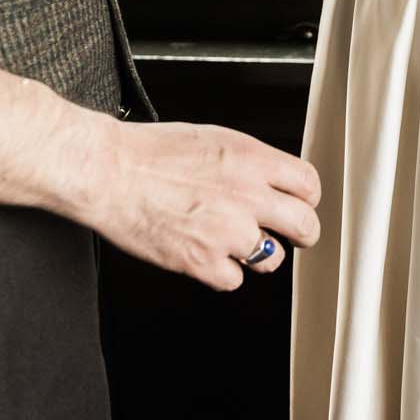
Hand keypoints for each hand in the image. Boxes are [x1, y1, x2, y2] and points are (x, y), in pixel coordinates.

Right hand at [87, 117, 320, 290]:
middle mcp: (248, 196)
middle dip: (301, 233)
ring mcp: (228, 232)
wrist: (110, 172)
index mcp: (252, 159)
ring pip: (272, 260)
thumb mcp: (214, 139)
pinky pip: (234, 280)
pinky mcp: (203, 262)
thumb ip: (251, 163)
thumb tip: (272, 181)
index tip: (299, 204)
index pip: (309, 185)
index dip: (306, 198)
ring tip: (230, 241)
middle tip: (292, 235)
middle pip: (305, 226)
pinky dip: (221, 272)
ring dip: (257, 255)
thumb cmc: (150, 153)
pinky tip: (204, 252)